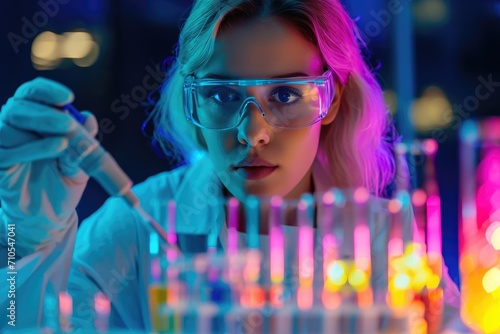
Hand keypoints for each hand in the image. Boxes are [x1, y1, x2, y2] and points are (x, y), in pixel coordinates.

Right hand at [0, 77, 97, 255]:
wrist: (48, 215)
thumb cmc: (61, 182)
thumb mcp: (79, 163)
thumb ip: (83, 143)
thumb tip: (89, 118)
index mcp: (33, 120)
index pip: (32, 94)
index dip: (47, 91)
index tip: (68, 98)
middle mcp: (13, 127)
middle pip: (20, 105)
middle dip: (46, 111)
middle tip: (68, 123)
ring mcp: (2, 144)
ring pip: (10, 121)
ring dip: (40, 124)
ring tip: (66, 138)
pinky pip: (8, 151)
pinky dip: (34, 147)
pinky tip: (59, 147)